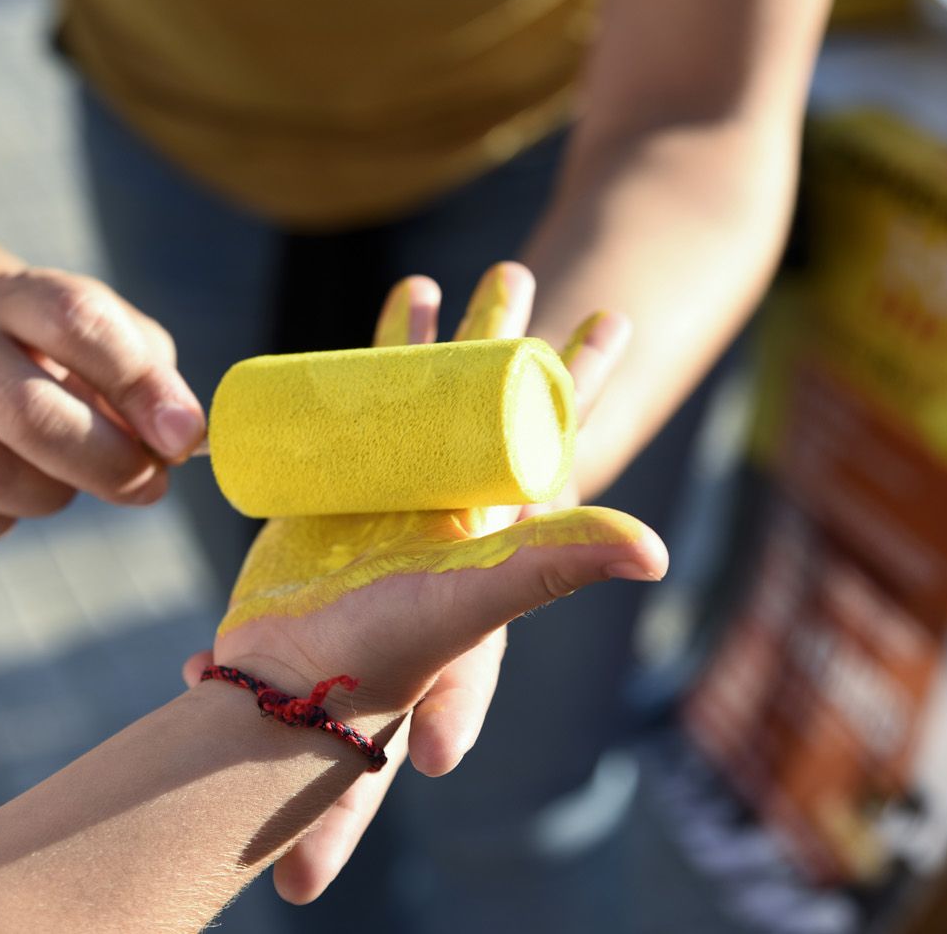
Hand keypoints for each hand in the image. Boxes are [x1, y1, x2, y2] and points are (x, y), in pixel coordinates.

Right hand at [0, 270, 205, 542]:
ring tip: (67, 480)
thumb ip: (153, 383)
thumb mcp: (118, 345)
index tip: (183, 436)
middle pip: (26, 411)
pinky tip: (15, 498)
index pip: (77, 323)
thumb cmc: (65, 359)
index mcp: (21, 297)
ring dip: (48, 493)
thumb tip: (179, 437)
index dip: (139, 385)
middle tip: (147, 483)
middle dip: (104, 463)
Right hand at [182, 261, 664, 902]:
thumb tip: (658, 551)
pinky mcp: (328, 487)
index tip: (610, 318)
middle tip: (511, 271)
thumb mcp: (480, 596)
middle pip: (482, 397)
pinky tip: (342, 348)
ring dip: (426, 339)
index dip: (580, 376)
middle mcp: (445, 497)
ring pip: (412, 396)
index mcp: (493, 516)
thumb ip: (556, 565)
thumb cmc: (388, 647)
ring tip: (425, 282)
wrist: (287, 676)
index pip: (551, 429)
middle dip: (500, 333)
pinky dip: (354, 368)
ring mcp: (385, 490)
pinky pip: (348, 413)